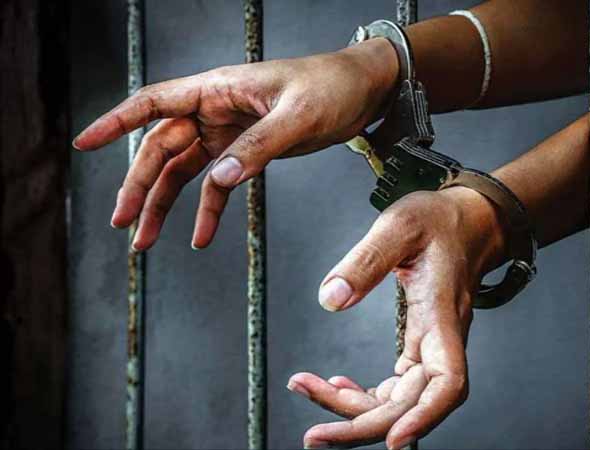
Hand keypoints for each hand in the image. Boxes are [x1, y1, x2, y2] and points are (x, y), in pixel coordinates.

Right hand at [72, 39, 397, 249]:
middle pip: (162, 148)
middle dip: (140, 186)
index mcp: (218, 89)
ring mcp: (228, 131)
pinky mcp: (247, 150)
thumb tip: (220, 178)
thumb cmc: (332, 87)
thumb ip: (260, 146)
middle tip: (124, 224)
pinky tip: (201, 236)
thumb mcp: (298, 115)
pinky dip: (208, 209)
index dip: (117, 122)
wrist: (365, 91)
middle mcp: (215, 109)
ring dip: (164, 204)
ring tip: (146, 242)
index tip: (85, 143)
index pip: (155, 102)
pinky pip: (217, 183)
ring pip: (184, 171)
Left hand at [286, 187, 507, 448]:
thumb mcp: (400, 226)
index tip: (394, 439)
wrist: (467, 222)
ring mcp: (432, 347)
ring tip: (307, 390)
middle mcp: (442, 340)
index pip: (447, 381)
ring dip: (353, 409)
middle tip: (313, 435)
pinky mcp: (420, 345)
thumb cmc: (440, 222)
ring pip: (397, 399)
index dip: (424, 416)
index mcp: (442, 315)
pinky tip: (336, 384)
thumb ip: (366, 260)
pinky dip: (363, 394)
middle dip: (361, 426)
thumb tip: (331, 300)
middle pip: (410, 404)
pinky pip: (394, 386)